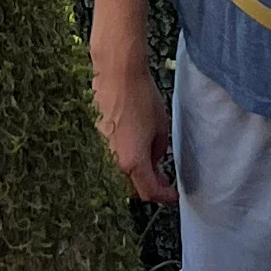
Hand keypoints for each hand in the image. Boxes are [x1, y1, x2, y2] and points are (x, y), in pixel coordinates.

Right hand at [96, 48, 176, 204]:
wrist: (117, 73)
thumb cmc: (141, 96)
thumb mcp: (161, 127)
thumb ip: (158, 150)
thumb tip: (154, 159)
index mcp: (133, 161)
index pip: (150, 192)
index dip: (164, 197)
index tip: (173, 196)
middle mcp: (114, 160)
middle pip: (133, 187)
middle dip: (150, 185)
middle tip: (164, 179)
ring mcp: (103, 150)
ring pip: (122, 173)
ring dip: (137, 172)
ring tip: (151, 161)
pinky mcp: (98, 137)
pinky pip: (113, 157)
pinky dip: (126, 158)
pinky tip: (135, 145)